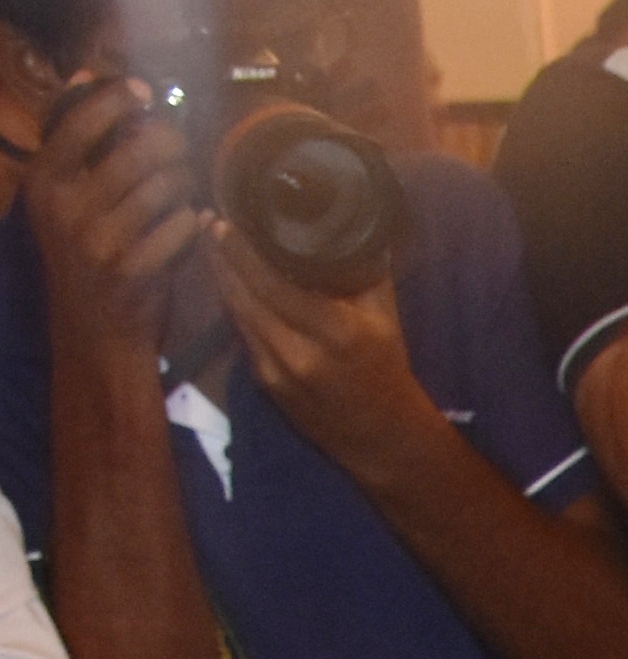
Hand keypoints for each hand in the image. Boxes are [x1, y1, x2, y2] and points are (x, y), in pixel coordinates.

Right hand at [26, 76, 201, 366]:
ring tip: (183, 187)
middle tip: (177, 148)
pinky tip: (191, 222)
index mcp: (44, 180)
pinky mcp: (134, 267)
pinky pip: (183, 223)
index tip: (143, 90)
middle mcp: (65, 205)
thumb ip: (75, 138)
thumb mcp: (64, 193)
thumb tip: (85, 74)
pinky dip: (194, 219)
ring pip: (167, 183)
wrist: (94, 326)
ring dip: (186, 180)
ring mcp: (99, 238)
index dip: (118, 97)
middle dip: (170, 142)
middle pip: (140, 148)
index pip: (81, 120)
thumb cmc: (86, 248)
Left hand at [210, 231, 437, 482]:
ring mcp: (276, 371)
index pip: (272, 283)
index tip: (224, 221)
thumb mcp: (385, 319)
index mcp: (334, 332)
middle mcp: (298, 352)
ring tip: (211, 243)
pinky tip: (230, 281)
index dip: (242, 251)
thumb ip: (362, 273)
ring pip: (236, 313)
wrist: (383, 438)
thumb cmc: (387, 370)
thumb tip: (344, 226)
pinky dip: (234, 303)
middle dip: (220, 256)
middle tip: (207, 220)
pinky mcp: (265, 383)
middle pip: (242, 294)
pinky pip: (243, 332)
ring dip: (220, 276)